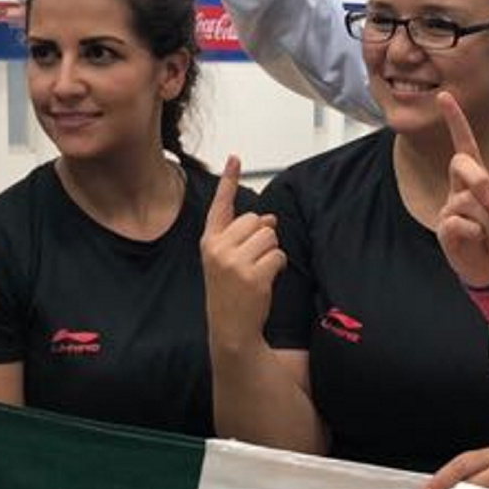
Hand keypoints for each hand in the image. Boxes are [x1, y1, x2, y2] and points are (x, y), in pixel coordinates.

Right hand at [200, 155, 284, 336]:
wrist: (230, 330)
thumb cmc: (230, 295)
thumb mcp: (227, 262)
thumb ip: (243, 237)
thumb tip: (270, 218)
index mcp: (209, 242)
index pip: (220, 205)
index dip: (229, 180)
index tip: (234, 158)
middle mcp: (218, 248)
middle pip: (256, 219)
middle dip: (263, 236)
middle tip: (254, 260)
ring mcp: (234, 262)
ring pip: (270, 236)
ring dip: (272, 252)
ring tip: (259, 271)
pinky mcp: (253, 275)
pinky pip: (279, 255)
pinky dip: (278, 266)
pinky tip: (266, 280)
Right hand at [436, 93, 488, 288]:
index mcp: (478, 179)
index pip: (466, 146)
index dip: (456, 122)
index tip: (444, 96)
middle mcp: (459, 189)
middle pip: (462, 163)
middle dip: (481, 180)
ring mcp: (449, 208)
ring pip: (466, 200)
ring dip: (487, 221)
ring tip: (488, 234)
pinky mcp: (444, 227)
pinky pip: (458, 223)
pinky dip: (474, 234)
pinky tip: (475, 241)